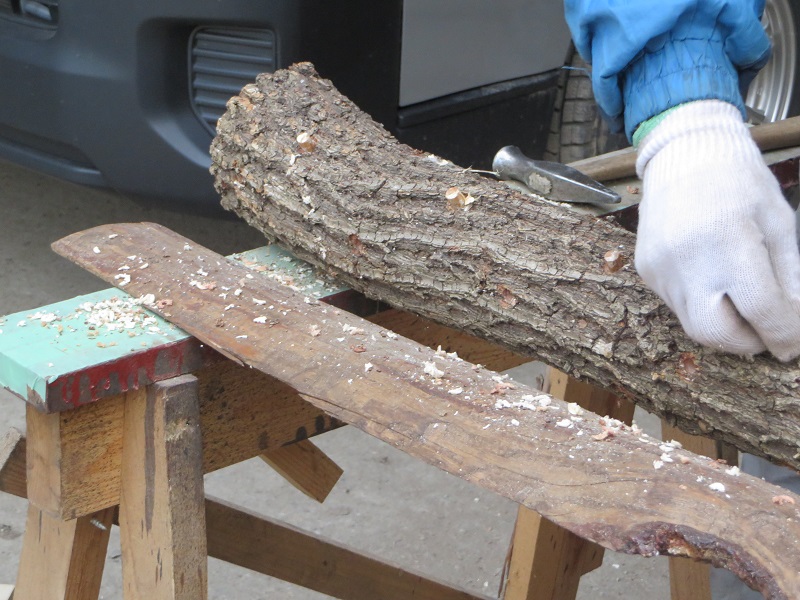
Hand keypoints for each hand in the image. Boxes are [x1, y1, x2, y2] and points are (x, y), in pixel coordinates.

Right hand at [635, 100, 799, 360]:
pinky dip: (702, 306)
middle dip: (748, 343)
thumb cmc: (740, 182)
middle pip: (716, 334)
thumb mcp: (779, 222)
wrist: (684, 154)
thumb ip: (789, 277)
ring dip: (725, 327)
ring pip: (694, 326)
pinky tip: (712, 280)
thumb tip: (794, 326)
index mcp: (730, 239)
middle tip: (767, 333)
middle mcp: (688, 259)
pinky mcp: (647, 271)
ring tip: (742, 305)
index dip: (784, 334)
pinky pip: (678, 305)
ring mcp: (661, 268)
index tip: (793, 344)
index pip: (761, 309)